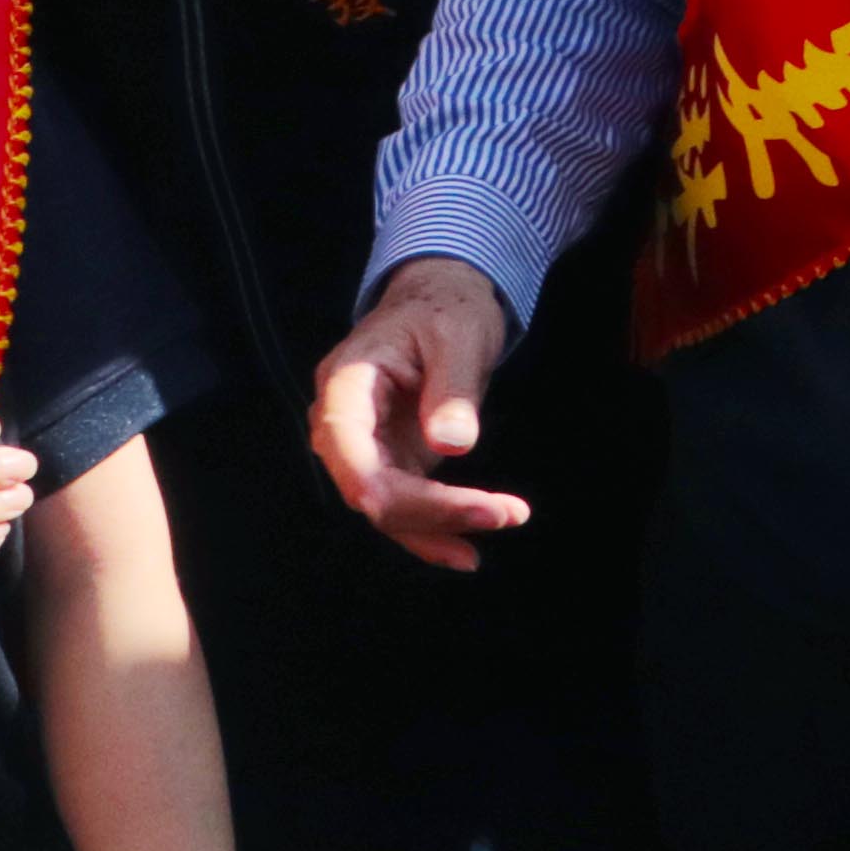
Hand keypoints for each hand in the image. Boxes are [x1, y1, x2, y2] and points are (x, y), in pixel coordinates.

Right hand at [303, 256, 527, 571]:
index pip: (354, 456)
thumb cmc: (444, 309)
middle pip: (371, 490)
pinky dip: (434, 526)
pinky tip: (466, 549)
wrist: (439, 300)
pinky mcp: (390, 459)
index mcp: (344, 387)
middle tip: (507, 515)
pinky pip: (404, 503)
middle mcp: (342, 425)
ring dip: (440, 528)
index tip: (473, 508)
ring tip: (505, 522)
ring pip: (386, 507)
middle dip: (436, 514)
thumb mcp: (457, 335)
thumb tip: (452, 446)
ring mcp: (363, 447)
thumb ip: (452, 389)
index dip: (408, 494)